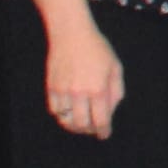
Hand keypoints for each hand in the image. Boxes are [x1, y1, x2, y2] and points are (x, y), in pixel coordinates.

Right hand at [40, 22, 125, 138]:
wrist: (71, 33)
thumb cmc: (97, 49)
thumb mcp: (115, 67)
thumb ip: (116, 91)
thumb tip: (110, 112)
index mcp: (98, 88)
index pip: (100, 120)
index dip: (103, 131)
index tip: (104, 134)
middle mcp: (79, 92)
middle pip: (82, 124)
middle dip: (89, 130)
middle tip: (93, 129)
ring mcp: (63, 91)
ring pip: (66, 120)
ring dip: (74, 126)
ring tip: (81, 123)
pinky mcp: (51, 87)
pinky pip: (55, 110)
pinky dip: (62, 115)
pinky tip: (69, 112)